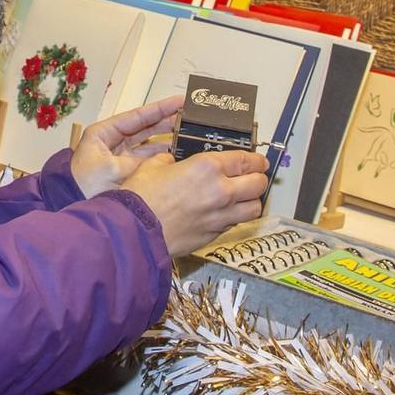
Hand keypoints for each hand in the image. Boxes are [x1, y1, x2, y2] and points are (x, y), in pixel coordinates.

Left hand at [71, 95, 182, 198]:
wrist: (73, 209)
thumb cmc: (83, 186)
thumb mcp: (110, 170)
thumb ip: (137, 162)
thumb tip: (162, 159)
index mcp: (104, 133)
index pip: (137, 116)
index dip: (160, 109)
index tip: (180, 101)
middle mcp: (114, 142)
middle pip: (146, 127)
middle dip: (167, 122)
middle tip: (191, 116)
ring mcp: (121, 157)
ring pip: (150, 144)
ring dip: (168, 140)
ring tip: (190, 135)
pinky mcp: (127, 173)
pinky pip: (149, 162)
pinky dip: (163, 159)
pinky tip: (179, 156)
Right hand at [118, 149, 270, 257]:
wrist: (135, 232)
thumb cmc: (141, 197)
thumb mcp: (152, 166)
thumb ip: (169, 160)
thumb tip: (172, 161)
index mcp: (207, 167)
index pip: (246, 160)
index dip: (256, 159)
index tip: (258, 160)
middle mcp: (221, 191)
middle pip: (258, 184)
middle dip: (259, 178)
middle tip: (255, 176)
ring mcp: (221, 215)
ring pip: (254, 208)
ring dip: (252, 201)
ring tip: (244, 197)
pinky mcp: (215, 234)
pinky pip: (236, 223)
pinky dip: (235, 217)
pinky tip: (225, 213)